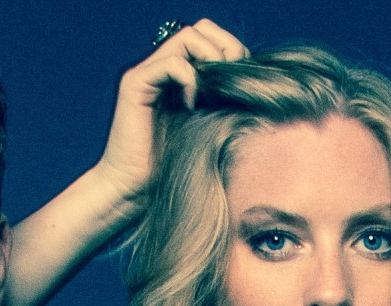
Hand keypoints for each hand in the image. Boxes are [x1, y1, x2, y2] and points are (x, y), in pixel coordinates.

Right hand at [87, 20, 248, 207]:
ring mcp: (148, 74)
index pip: (210, 38)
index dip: (232, 50)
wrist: (135, 191)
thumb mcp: (210, 128)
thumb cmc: (172, 169)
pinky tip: (193, 106)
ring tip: (215, 91)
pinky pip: (171, 63)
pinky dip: (189, 80)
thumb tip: (256, 87)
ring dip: (211, 59)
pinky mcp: (136, 85)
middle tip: (234, 78)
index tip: (244, 79)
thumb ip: (224, 102)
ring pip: (187, 37)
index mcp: (180, 76)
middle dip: (226, 47)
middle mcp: (162, 68)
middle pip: (200, 29)